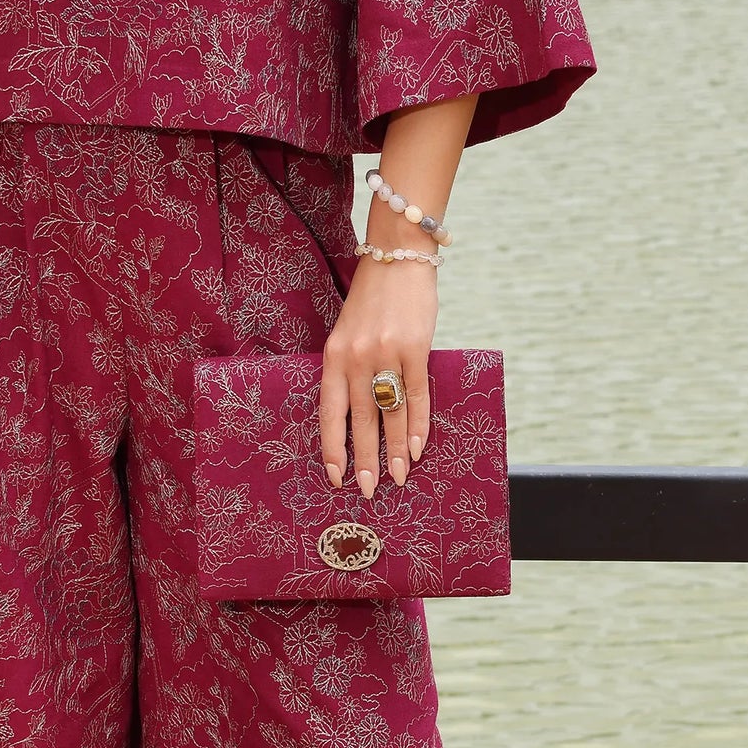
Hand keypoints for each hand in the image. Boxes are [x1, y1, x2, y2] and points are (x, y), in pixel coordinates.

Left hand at [320, 255, 435, 499]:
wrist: (397, 256)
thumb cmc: (373, 300)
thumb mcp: (349, 333)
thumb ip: (350, 369)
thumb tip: (362, 415)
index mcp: (333, 356)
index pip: (329, 412)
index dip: (332, 447)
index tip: (334, 476)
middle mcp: (356, 358)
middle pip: (360, 421)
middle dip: (364, 460)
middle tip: (367, 490)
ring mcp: (386, 354)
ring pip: (390, 414)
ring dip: (394, 451)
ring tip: (398, 478)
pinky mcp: (416, 349)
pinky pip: (417, 396)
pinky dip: (418, 425)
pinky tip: (417, 449)